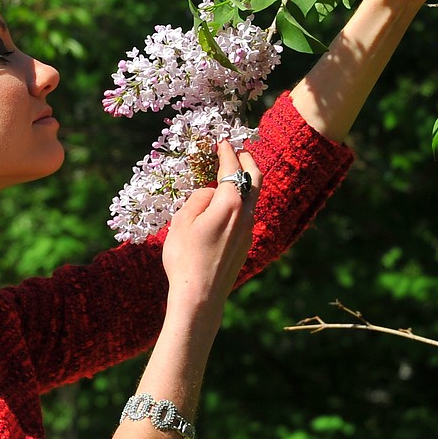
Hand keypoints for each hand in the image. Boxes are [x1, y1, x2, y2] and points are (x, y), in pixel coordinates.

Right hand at [161, 140, 260, 325]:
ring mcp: (248, 231)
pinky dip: (241, 200)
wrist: (200, 297)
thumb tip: (211, 193)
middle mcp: (245, 214)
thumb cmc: (185, 257)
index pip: (232, 169)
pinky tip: (228, 204)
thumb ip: (199, 199)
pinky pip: (247, 214)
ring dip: (246, 182)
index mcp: (230, 204)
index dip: (227, 152)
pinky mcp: (245, 244)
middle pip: (255, 179)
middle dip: (248, 161)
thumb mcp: (183, 221)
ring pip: (253, 198)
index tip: (223, 141)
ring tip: (234, 175)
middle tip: (240, 150)